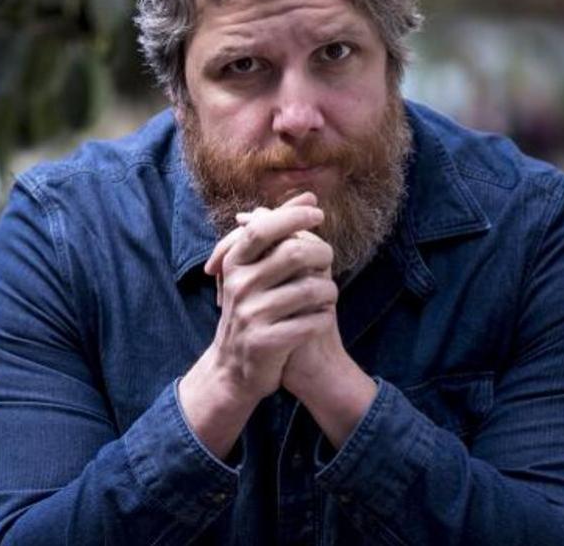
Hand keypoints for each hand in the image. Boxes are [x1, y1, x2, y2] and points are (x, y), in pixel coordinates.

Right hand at [228, 213, 376, 449]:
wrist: (235, 369)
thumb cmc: (254, 309)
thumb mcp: (257, 268)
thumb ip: (280, 229)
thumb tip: (309, 194)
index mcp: (234, 264)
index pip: (262, 228)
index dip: (293, 216)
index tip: (318, 214)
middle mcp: (238, 286)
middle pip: (293, 254)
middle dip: (322, 254)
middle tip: (329, 260)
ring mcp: (251, 315)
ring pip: (310, 289)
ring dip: (328, 291)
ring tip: (326, 295)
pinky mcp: (266, 343)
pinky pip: (312, 321)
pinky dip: (324, 317)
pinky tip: (320, 318)